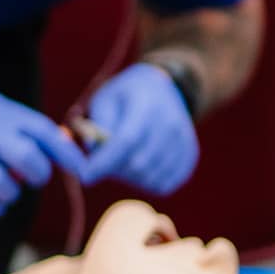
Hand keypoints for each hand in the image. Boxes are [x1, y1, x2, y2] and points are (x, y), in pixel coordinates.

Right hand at [0, 63, 88, 220]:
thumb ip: (12, 120)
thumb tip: (53, 141)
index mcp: (0, 111)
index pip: (47, 134)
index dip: (69, 155)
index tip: (83, 170)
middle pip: (31, 163)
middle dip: (37, 175)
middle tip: (28, 177)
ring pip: (5, 188)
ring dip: (9, 194)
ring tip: (1, 188)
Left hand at [79, 63, 198, 194]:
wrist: (165, 88)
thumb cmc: (126, 97)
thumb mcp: (104, 100)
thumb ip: (94, 128)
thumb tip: (93, 159)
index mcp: (147, 104)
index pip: (126, 140)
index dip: (104, 162)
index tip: (85, 175)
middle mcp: (170, 123)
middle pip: (138, 164)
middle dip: (114, 170)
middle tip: (105, 159)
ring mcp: (183, 140)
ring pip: (150, 179)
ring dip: (130, 177)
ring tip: (125, 157)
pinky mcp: (189, 156)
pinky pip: (164, 185)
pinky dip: (147, 182)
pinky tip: (141, 164)